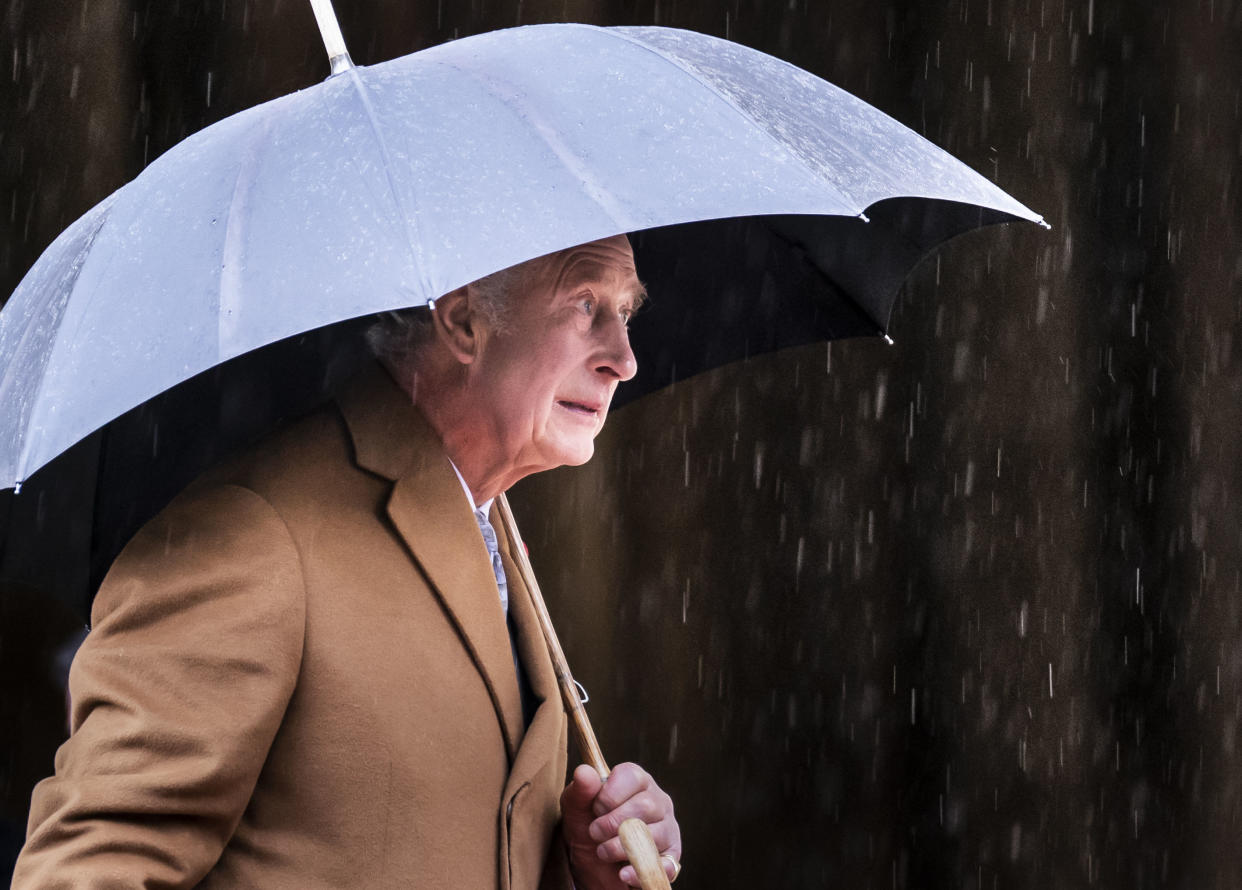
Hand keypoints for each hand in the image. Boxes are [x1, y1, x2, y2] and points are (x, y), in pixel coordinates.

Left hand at [561, 762, 680, 888]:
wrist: (592, 865)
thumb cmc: (587, 827)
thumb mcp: (576, 809)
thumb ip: (580, 790)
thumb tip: (584, 772)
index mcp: (637, 781)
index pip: (632, 776)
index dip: (609, 795)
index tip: (595, 809)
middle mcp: (657, 801)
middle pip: (645, 806)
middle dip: (613, 824)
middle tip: (595, 833)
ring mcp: (667, 828)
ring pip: (654, 835)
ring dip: (621, 848)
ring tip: (603, 852)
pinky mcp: (671, 857)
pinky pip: (666, 865)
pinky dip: (640, 872)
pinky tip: (623, 873)